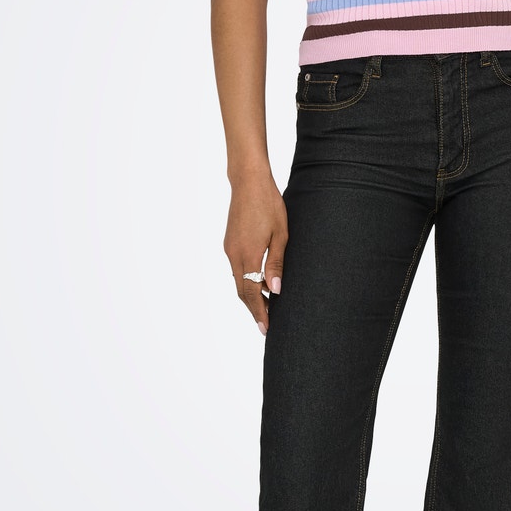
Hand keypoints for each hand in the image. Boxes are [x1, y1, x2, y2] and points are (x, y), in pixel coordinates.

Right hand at [224, 173, 287, 335]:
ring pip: (239, 280)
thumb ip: (276, 263)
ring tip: (267, 306)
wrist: (248, 182)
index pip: (251, 293)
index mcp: (247, 255)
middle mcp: (234, 255)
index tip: (266, 328)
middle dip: (254, 308)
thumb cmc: (269, 205)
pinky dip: (247, 280)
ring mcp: (229, 248)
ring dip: (251, 294)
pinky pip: (238, 268)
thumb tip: (274, 290)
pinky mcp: (229, 242)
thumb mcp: (281, 235)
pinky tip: (261, 282)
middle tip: (267, 324)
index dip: (258, 312)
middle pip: (242, 290)